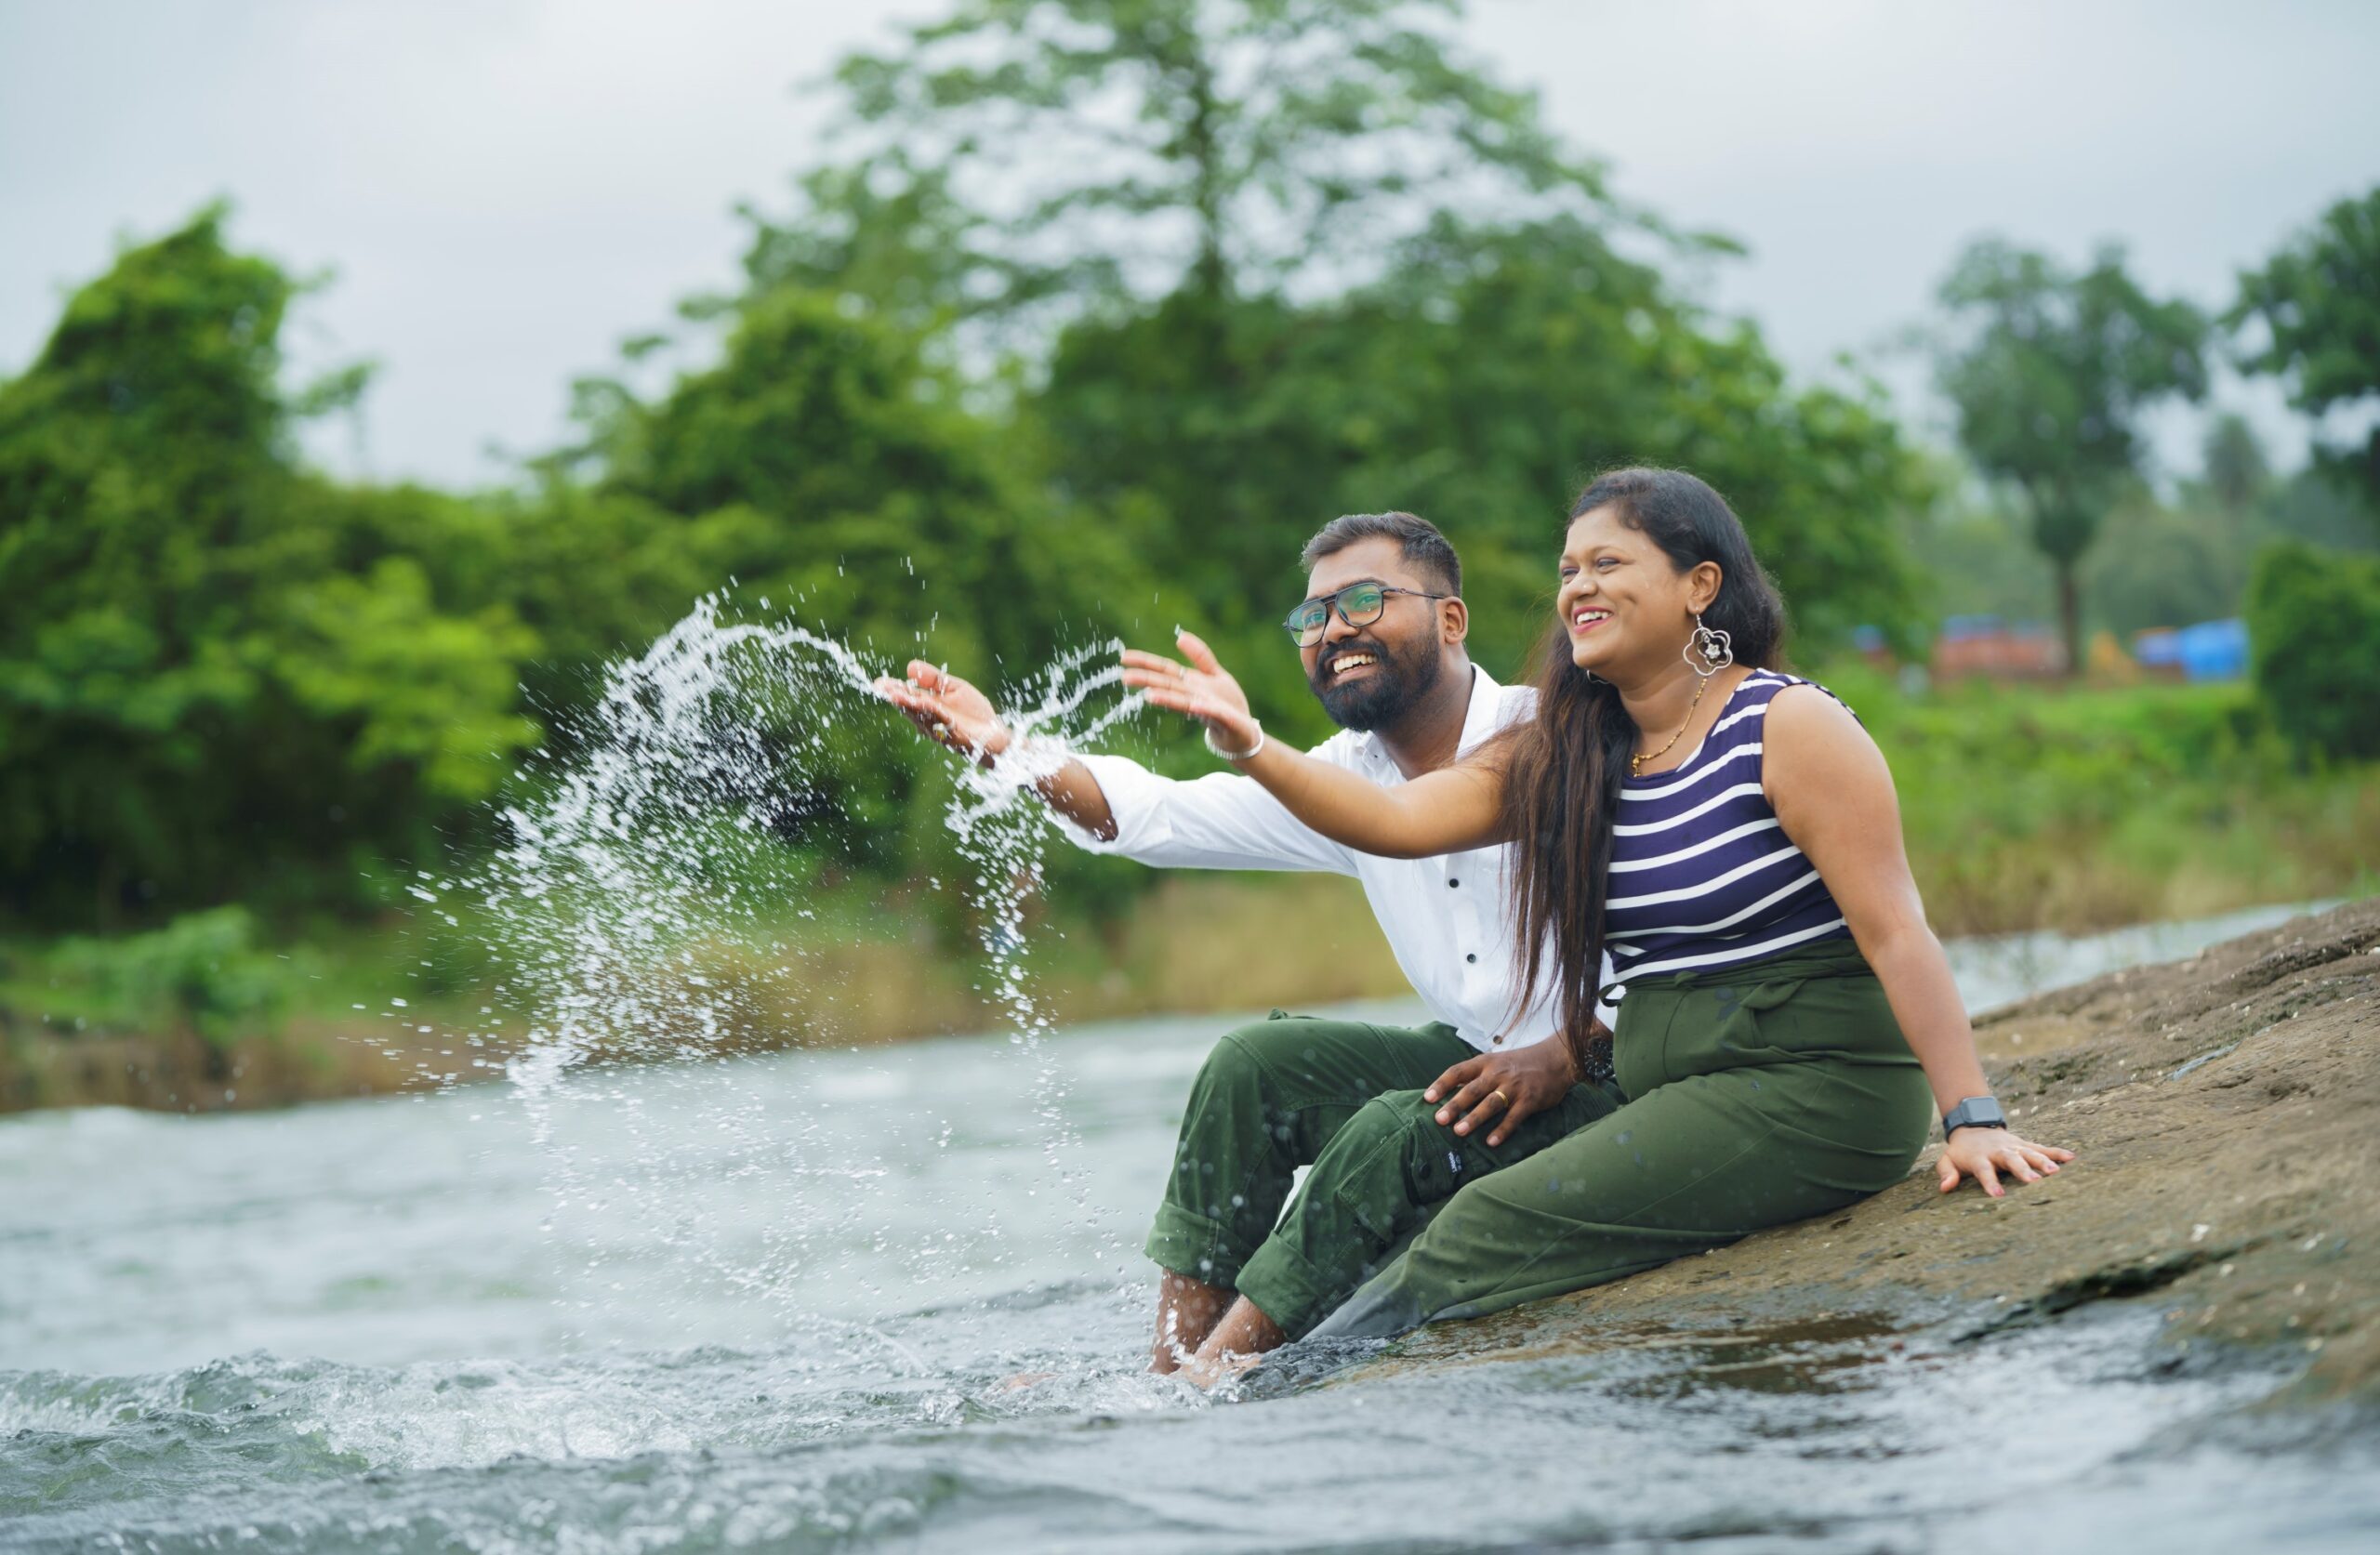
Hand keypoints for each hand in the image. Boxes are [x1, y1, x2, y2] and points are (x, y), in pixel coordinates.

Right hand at [873, 661, 1011, 766]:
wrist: (995, 735)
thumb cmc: (973, 713)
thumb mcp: (954, 688)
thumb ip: (934, 679)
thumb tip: (909, 666)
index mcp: (928, 707)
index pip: (907, 697)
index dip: (893, 690)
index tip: (879, 683)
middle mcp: (930, 721)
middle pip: (911, 709)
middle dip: (898, 699)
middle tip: (884, 689)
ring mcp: (942, 731)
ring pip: (924, 718)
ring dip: (912, 707)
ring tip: (899, 696)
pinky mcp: (958, 738)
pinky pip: (945, 726)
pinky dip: (936, 716)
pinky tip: (928, 705)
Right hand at [1118, 631, 1260, 757]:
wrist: (1245, 732)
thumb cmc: (1228, 704)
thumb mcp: (1215, 674)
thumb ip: (1200, 656)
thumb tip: (1180, 636)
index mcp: (1191, 684)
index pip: (1164, 670)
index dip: (1146, 662)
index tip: (1124, 657)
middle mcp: (1194, 696)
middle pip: (1168, 685)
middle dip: (1147, 681)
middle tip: (1125, 678)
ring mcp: (1207, 708)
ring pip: (1184, 702)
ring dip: (1167, 699)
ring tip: (1148, 697)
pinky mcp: (1224, 719)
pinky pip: (1213, 712)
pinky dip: (1204, 709)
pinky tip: (1195, 705)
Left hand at [1424, 1036, 1581, 1147]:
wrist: (1557, 1058)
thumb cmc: (1520, 1063)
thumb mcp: (1496, 1061)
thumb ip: (1476, 1076)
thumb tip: (1449, 1092)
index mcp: (1486, 1062)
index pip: (1458, 1071)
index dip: (1442, 1084)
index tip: (1428, 1098)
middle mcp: (1498, 1073)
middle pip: (1472, 1089)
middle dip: (1454, 1105)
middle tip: (1439, 1120)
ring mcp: (1514, 1087)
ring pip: (1491, 1103)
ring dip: (1474, 1118)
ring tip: (1459, 1132)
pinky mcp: (1530, 1100)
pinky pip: (1514, 1117)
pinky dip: (1502, 1130)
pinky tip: (1491, 1142)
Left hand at [1938, 1126, 2073, 1197]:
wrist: (1973, 1126)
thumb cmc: (1961, 1152)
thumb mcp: (1947, 1160)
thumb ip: (1946, 1173)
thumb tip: (1945, 1187)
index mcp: (1979, 1157)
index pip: (1984, 1170)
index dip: (1990, 1182)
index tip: (1998, 1195)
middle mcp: (1998, 1151)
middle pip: (2011, 1160)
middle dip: (2022, 1170)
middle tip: (2034, 1182)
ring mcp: (2014, 1147)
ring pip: (2029, 1153)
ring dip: (2042, 1161)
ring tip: (2056, 1172)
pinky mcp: (2025, 1144)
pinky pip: (2042, 1148)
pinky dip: (2056, 1152)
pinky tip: (2072, 1157)